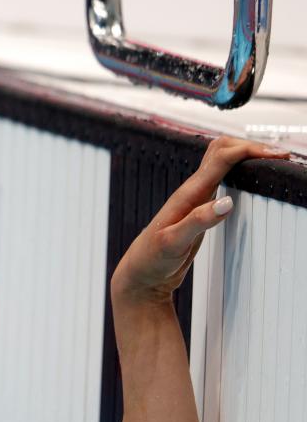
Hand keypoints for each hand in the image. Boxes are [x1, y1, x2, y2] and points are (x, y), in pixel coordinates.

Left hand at [111, 136, 288, 306]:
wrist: (141, 274)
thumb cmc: (151, 259)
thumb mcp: (173, 243)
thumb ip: (198, 222)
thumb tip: (226, 202)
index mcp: (188, 195)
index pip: (221, 158)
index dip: (249, 150)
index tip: (276, 155)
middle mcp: (192, 192)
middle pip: (222, 151)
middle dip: (251, 146)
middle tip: (281, 155)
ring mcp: (197, 199)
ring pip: (222, 163)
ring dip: (247, 156)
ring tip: (274, 160)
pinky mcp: (201, 209)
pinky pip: (223, 180)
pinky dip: (241, 172)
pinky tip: (253, 178)